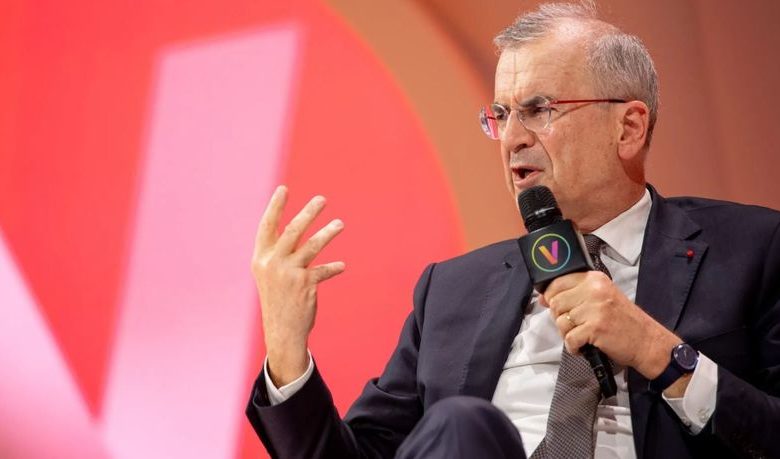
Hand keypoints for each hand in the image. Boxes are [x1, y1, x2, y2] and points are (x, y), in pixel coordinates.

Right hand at [251, 186, 345, 385]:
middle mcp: (272, 263)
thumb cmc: (278, 300)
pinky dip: (334, 268)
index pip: (267, 227)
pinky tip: (342, 266)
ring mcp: (289, 273)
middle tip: (322, 200)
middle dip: (308, 213)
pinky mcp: (305, 284)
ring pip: (312, 246)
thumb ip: (281, 253)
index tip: (283, 189)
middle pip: (292, 231)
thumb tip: (297, 229)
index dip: (275, 207)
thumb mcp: (271, 275)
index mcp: (261, 259)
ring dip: (328, 233)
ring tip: (340, 224)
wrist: (281, 331)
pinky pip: (323, 270)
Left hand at [541, 271, 680, 380]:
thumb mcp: (601, 299)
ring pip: (561, 322)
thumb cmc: (623, 321)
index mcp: (594, 279)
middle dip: (560, 318)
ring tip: (583, 336)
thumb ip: (573, 295)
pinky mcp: (595, 327)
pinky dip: (574, 347)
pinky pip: (570, 339)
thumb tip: (543, 298)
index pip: (557, 282)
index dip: (552, 297)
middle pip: (555, 303)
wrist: (647, 342)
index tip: (558, 308)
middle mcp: (594, 290)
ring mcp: (595, 308)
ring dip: (568, 334)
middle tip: (576, 326)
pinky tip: (585, 346)